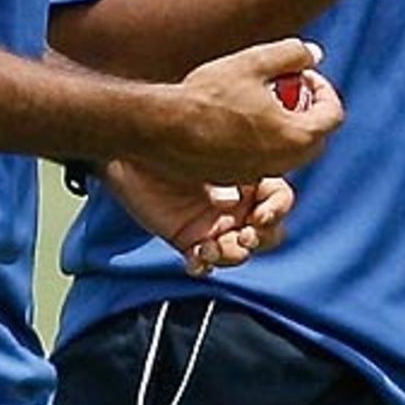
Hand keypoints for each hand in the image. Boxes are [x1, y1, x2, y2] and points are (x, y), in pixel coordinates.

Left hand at [103, 164, 293, 276]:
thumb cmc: (163, 139)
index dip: (277, 210)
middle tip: (241, 236)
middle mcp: (237, 202)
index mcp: (249, 175)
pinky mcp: (191, 240)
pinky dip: (204, 265)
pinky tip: (194, 261)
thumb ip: (220, 173)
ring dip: (231, 255)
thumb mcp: (198, 149)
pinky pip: (207, 262)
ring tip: (211, 248)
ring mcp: (215, 223)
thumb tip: (231, 201)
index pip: (279, 198)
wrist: (125, 153)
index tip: (260, 216)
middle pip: (269, 231)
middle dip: (259, 239)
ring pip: (240, 251)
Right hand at [153, 38, 343, 182]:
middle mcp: (284, 161)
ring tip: (261, 102)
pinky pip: (265, 160)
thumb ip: (292, 53)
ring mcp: (260, 172)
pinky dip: (265, 141)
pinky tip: (238, 120)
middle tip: (287, 88)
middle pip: (315, 137)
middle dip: (308, 110)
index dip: (324, 90)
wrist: (164, 127)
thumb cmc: (209, 94)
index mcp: (296, 135)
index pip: (333, 115)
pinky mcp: (238, 177)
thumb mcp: (254, 61)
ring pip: (290, 151)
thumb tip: (314, 54)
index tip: (304, 75)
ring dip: (287, 127)